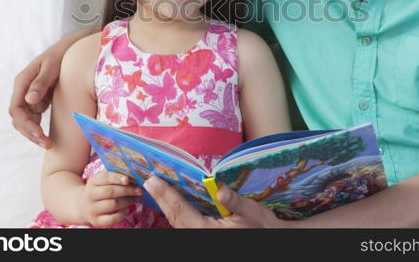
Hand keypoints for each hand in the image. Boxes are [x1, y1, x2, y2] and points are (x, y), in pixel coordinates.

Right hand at [9, 50, 62, 147]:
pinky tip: (51, 135)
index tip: (39, 133)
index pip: (16, 109)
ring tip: (49, 143)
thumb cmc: (60, 56)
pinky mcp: (38, 100)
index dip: (26, 124)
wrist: (69, 50)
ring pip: (26, 120)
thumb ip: (41, 83)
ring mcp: (29, 96)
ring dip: (34, 133)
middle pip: (19, 118)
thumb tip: (29, 100)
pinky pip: (34, 117)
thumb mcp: (52, 67)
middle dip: (30, 133)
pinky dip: (40, 127)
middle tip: (47, 144)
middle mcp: (23, 90)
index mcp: (22, 82)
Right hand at [78, 171, 143, 226]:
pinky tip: (127, 209)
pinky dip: (122, 214)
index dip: (117, 178)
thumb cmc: (99, 190)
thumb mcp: (102, 180)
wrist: (83, 206)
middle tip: (140, 190)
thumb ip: (115, 177)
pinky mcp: (96, 221)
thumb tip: (135, 176)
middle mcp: (90, 195)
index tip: (128, 179)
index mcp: (93, 181)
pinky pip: (112, 218)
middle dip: (128, 190)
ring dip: (128, 201)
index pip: (105, 178)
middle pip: (110, 191)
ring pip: (113, 205)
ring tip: (138, 199)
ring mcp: (92, 209)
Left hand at [144, 177, 286, 227]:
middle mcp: (199, 236)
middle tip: (149, 180)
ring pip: (177, 221)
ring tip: (157, 187)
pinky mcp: (202, 234)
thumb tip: (220, 188)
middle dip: (161, 198)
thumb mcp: (250, 212)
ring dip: (167, 204)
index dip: (166, 195)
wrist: (269, 238)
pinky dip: (175, 210)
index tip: (153, 180)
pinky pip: (183, 222)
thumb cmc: (260, 227)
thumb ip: (234, 201)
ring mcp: (199, 236)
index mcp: (207, 231)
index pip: (181, 211)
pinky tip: (172, 199)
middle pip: (174, 217)